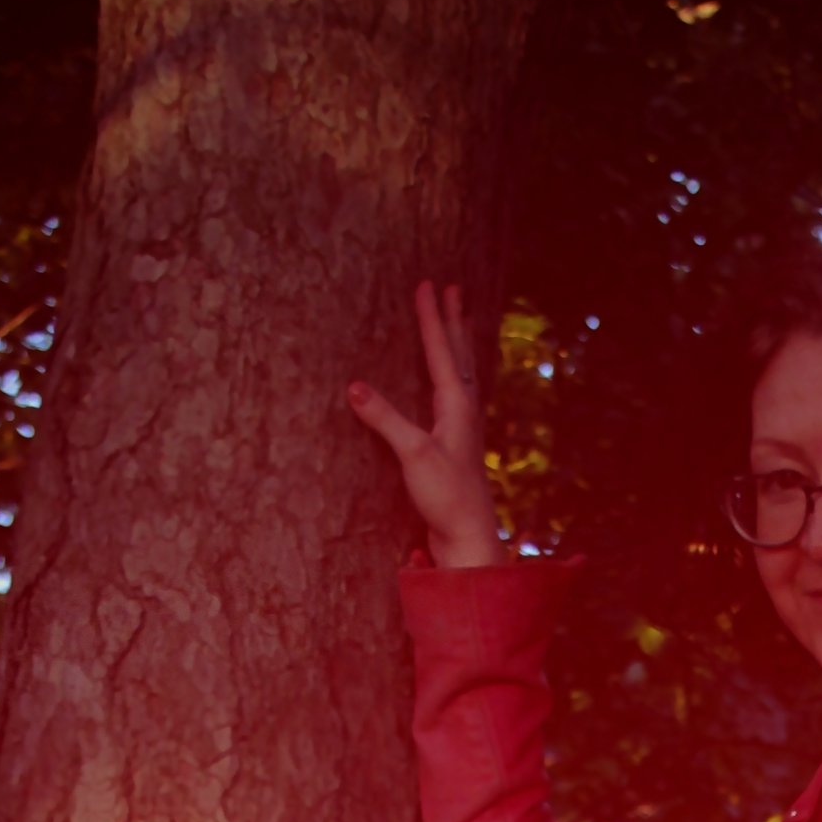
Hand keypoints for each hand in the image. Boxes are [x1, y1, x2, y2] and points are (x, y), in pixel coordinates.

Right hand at [348, 281, 504, 569]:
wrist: (469, 537)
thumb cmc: (446, 497)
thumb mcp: (413, 454)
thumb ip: (385, 420)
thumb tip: (353, 388)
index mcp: (457, 404)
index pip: (440, 350)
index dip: (430, 317)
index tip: (427, 284)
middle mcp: (466, 409)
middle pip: (460, 353)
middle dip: (453, 320)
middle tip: (453, 288)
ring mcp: (464, 426)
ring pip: (463, 371)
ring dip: (458, 343)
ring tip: (459, 320)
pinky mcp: (458, 444)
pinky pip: (458, 393)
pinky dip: (455, 373)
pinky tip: (452, 380)